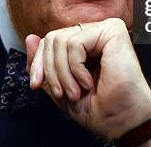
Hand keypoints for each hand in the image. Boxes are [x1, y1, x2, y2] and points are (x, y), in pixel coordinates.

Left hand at [25, 18, 150, 140]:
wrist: (121, 121)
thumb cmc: (98, 107)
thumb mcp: (58, 86)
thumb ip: (44, 63)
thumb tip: (30, 37)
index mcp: (84, 45)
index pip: (50, 41)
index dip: (38, 63)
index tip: (36, 85)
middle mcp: (94, 34)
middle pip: (52, 38)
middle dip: (50, 70)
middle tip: (63, 93)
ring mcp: (104, 30)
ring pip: (60, 40)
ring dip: (63, 73)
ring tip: (76, 91)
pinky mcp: (113, 31)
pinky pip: (75, 42)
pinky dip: (75, 67)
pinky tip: (88, 81)